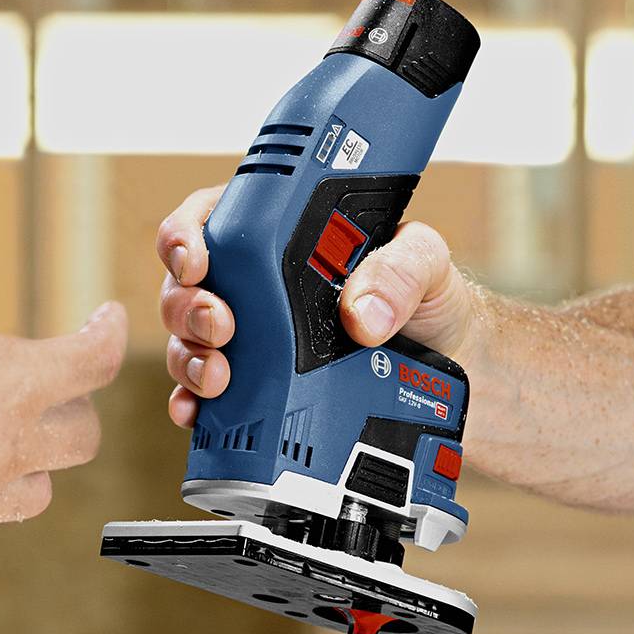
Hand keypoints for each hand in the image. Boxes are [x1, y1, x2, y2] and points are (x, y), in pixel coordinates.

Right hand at [0, 199, 125, 564]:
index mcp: (11, 385)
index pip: (92, 362)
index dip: (106, 335)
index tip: (105, 321)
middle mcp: (6, 448)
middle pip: (81, 436)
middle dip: (76, 406)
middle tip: (60, 387)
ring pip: (39, 489)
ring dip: (36, 461)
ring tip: (12, 438)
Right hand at [154, 184, 483, 428]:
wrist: (448, 364)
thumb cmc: (427, 299)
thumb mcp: (426, 263)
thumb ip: (401, 269)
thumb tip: (360, 314)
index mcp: (281, 235)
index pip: (212, 219)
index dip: (185, 236)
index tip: (197, 261)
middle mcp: (254, 286)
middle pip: (185, 286)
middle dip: (186, 307)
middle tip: (219, 325)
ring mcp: (251, 340)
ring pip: (187, 342)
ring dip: (189, 360)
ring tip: (217, 377)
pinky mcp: (257, 388)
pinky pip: (204, 396)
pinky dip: (192, 405)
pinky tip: (198, 413)